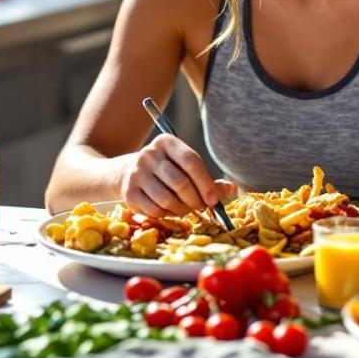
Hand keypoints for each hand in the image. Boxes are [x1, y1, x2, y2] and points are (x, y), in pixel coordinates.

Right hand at [118, 134, 232, 216]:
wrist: (128, 173)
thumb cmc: (167, 170)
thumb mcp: (185, 168)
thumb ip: (207, 179)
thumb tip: (230, 189)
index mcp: (167, 142)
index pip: (191, 161)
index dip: (205, 183)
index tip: (214, 200)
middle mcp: (149, 154)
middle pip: (180, 183)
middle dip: (195, 200)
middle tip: (201, 207)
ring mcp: (136, 173)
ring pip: (167, 199)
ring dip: (182, 210)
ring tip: (186, 209)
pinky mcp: (129, 192)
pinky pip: (154, 210)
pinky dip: (167, 215)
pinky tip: (170, 211)